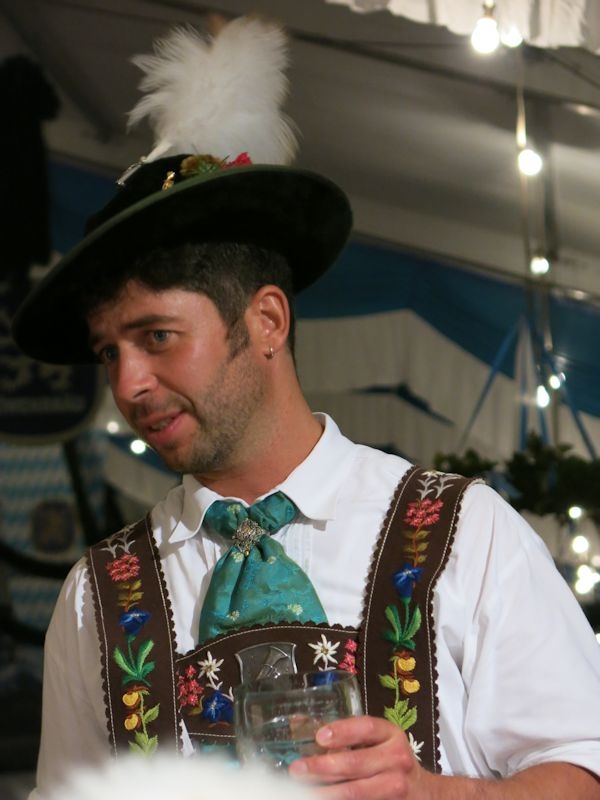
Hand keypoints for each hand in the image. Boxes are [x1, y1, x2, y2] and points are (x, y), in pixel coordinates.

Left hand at [288, 715, 431, 799]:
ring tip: (303, 789)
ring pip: (356, 790)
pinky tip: (322, 798)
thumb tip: (297, 723)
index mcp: (392, 735)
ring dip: (327, 791)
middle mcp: (398, 759)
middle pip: (356, 762)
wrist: (422, 792)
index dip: (343, 731)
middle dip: (323, 766)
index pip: (367, 727)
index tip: (319, 736)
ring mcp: (397, 786)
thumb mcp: (376, 740)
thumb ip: (344, 733)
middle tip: (298, 768)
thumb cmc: (389, 759)